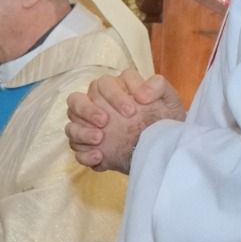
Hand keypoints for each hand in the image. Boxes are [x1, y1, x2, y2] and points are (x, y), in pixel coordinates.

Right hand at [65, 69, 184, 173]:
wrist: (162, 147)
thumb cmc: (163, 120)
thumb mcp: (168, 100)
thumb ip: (158, 86)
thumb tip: (143, 93)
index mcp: (113, 90)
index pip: (103, 85)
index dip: (114, 95)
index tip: (131, 111)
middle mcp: (96, 106)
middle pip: (76, 101)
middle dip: (88, 110)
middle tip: (105, 122)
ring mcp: (90, 128)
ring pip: (71, 125)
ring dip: (82, 132)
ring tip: (100, 139)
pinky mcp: (90, 148)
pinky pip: (77, 150)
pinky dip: (85, 153)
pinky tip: (100, 157)